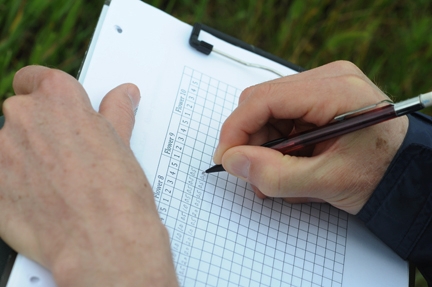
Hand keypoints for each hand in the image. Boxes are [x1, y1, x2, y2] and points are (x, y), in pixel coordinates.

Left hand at [0, 66, 177, 285]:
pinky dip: (13, 182)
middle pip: (21, 113)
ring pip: (8, 145)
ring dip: (24, 157)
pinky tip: (39, 199)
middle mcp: (22, 116)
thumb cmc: (117, 193)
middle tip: (64, 156)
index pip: (34, 77)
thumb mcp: (122, 144)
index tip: (51, 107)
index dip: (42, 92)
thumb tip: (124, 94)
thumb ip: (116, 112)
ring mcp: (1, 151)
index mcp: (58, 98)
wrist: (102, 240)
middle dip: (39, 129)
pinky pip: (1, 174)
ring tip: (54, 183)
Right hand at [213, 61, 407, 213]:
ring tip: (276, 176)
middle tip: (254, 174)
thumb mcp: (327, 182)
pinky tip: (289, 164)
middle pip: (262, 103)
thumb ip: (275, 175)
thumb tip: (233, 161)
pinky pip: (282, 117)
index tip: (226, 159)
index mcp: (334, 89)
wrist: (406, 174)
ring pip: (269, 111)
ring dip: (264, 145)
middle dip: (251, 140)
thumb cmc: (380, 174)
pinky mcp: (319, 99)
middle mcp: (328, 79)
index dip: (236, 129)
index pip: (264, 99)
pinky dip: (277, 143)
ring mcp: (323, 87)